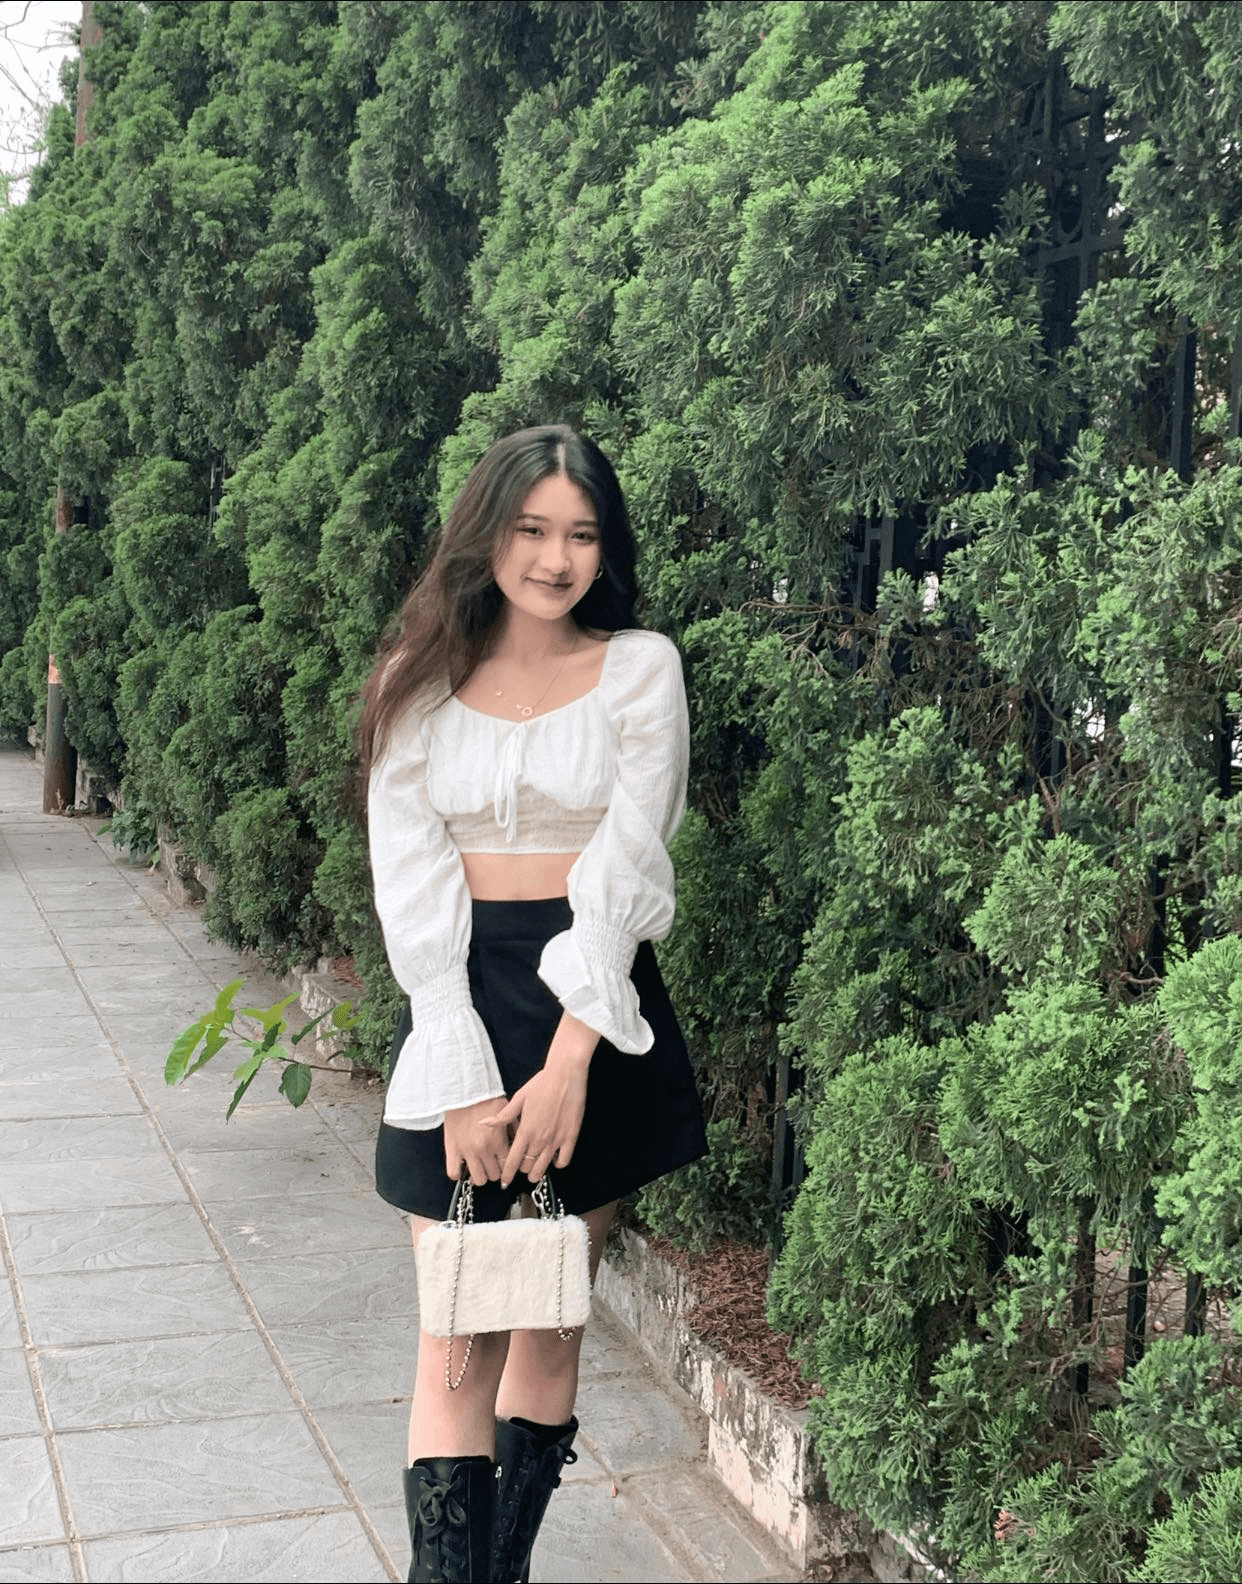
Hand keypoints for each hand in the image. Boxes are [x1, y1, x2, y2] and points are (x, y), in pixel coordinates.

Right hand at [443, 1095, 509, 1185]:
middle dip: (495, 1169)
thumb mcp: (507, 1111)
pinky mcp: (452, 1149)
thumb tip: (522, 1141)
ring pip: (478, 1179)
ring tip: (480, 1164)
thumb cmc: (485, 1098)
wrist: (464, 1090)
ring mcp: (467, 1151)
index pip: (508, 1165)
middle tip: (493, 1161)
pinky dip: (458, 1173)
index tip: (505, 1161)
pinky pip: (454, 1173)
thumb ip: (515, 1128)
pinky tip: (464, 1165)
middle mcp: (483, 1149)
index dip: (508, 1164)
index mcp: (497, 1140)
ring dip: (481, 1173)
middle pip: (495, 1175)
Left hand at [483, 1013, 597, 1186]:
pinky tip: (553, 1159)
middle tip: (520, 1168)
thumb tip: (483, 1123)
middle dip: (521, 1170)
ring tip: (534, 1173)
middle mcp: (539, 1139)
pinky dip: (557, 1164)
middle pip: (527, 1166)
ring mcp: (556, 1140)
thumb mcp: (519, 1099)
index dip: (507, 1174)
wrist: (565, 1075)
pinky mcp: (570, 1137)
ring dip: (537, 1173)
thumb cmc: (541, 1083)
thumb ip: (502, 1116)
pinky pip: (563, 1160)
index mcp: (525, 1130)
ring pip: (544, 1167)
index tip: (505, 1181)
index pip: (512, 1161)